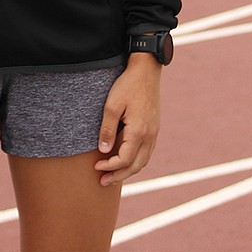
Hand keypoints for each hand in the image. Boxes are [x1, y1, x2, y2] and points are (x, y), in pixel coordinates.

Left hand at [94, 55, 161, 186]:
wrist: (147, 70)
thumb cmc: (127, 85)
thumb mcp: (112, 105)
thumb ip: (108, 129)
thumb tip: (104, 151)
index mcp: (139, 131)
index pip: (125, 160)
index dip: (110, 167)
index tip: (96, 167)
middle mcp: (150, 135)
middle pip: (136, 166)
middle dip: (119, 176)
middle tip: (103, 181)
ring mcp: (154, 132)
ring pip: (144, 161)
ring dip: (129, 171)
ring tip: (113, 175)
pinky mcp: (154, 128)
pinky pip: (147, 152)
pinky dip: (136, 161)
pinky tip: (126, 160)